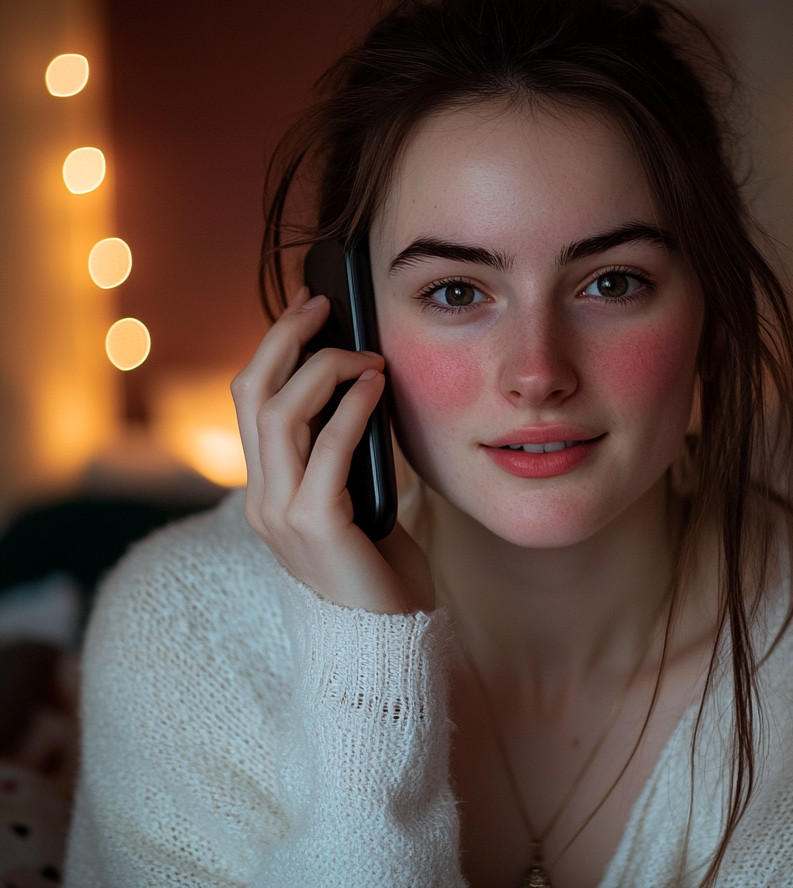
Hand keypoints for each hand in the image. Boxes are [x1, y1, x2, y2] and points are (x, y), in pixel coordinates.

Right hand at [231, 287, 432, 613]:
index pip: (252, 401)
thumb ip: (343, 453)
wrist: (387, 641)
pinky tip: (377, 388)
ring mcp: (281, 514)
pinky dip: (351, 408)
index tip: (307, 310)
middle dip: (285, 338)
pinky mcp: (315, 527)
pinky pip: (327, 448)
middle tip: (324, 305)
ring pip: (280, 413)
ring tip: (368, 354)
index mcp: (267, 488)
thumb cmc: (379, 566)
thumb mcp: (355, 498)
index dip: (274, 347)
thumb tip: (364, 383)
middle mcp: (262, 498)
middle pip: (252, 394)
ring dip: (324, 369)